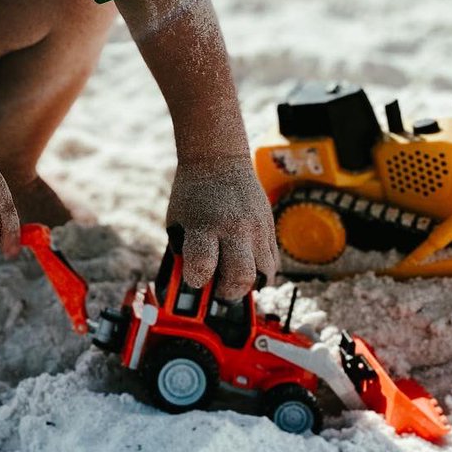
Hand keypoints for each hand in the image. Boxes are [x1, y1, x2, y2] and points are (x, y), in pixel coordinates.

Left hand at [165, 155, 277, 300]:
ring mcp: (256, 228)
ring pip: (264, 275)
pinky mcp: (270, 227)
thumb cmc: (192, 192)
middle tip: (218, 291)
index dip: (196, 281)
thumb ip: (184, 251)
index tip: (194, 279)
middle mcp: (233, 227)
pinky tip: (246, 263)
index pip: (202, 267)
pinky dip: (260, 271)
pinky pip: (273, 262)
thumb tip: (192, 284)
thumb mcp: (177, 220)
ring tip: (233, 277)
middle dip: (227, 294)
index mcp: (204, 225)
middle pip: (240, 277)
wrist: (218, 158)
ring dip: (248, 284)